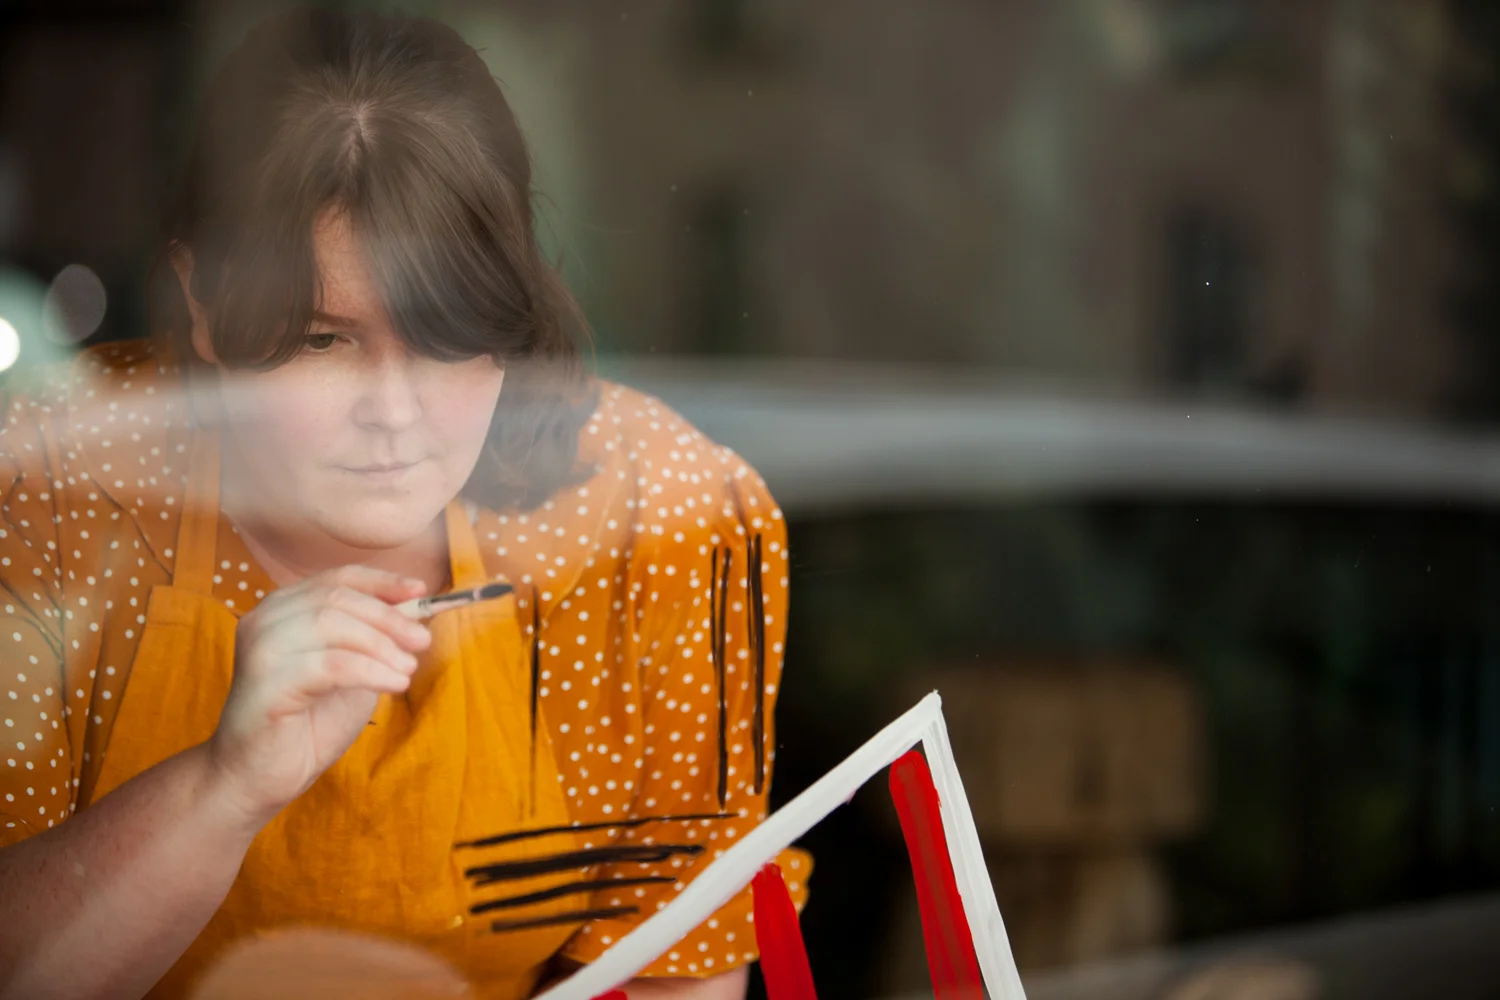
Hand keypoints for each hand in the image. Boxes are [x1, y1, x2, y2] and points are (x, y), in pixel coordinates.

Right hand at [207, 566, 431, 824]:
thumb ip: (372, 640)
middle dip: (388, 618)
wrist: (258, 776)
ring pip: (332, 624)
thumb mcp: (350, 671)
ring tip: (408, 670)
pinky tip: (394, 685)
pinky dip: (370, 670)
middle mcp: (266, 620)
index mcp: (285, 609)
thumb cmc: (305, 723)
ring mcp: (261, 649)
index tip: (420, 592)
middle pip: (337, 598)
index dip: (383, 582)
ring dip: (381, 645)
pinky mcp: (266, 682)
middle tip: (421, 642)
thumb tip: (414, 610)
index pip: (338, 578)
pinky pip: (329, 665)